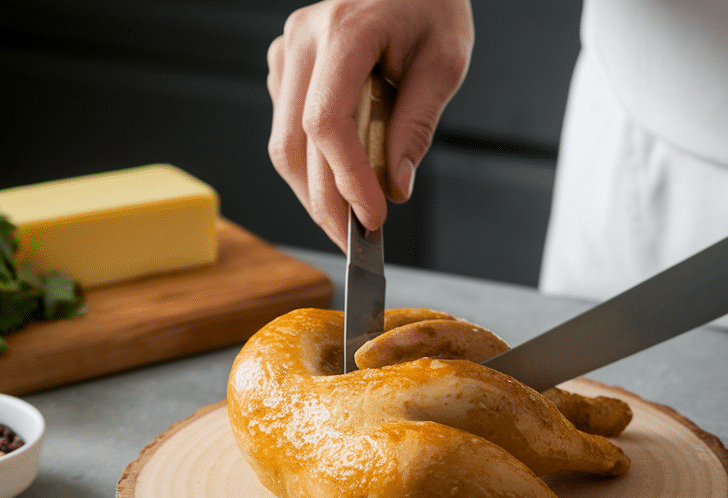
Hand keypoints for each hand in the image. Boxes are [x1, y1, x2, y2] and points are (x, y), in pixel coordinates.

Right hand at [267, 0, 473, 250]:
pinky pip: (288, 131)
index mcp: (344, 32)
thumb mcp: (443, 62)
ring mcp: (287, 52)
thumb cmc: (429, 5)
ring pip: (284, 145)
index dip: (346, 180)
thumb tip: (393, 187)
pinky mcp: (285, 67)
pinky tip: (340, 180)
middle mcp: (303, 40)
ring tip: (350, 223)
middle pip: (295, 144)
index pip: (327, 122)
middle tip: (357, 243)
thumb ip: (416, 126)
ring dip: (314, 193)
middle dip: (325, 204)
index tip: (372, 219)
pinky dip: (312, 167)